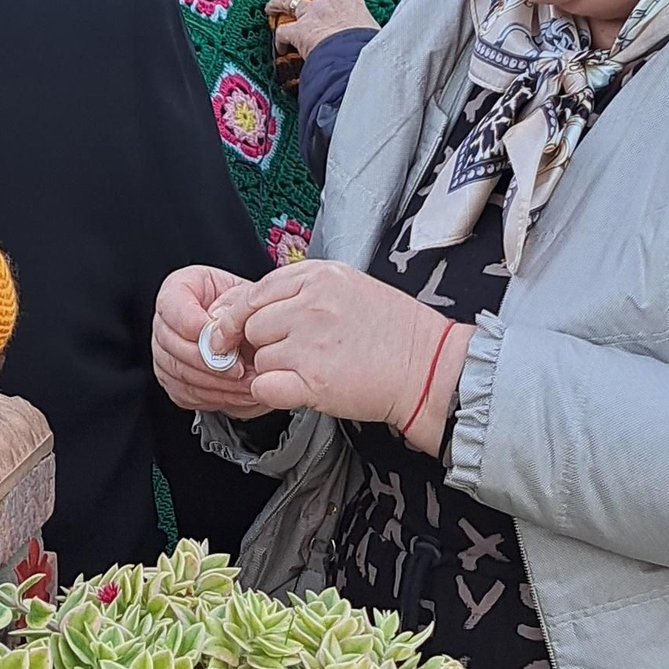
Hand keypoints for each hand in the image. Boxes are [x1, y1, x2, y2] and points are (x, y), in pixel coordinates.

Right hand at [152, 265, 270, 419]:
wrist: (256, 336)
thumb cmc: (247, 311)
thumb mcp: (247, 296)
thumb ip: (233, 305)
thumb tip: (216, 327)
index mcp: (178, 290)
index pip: (171, 307)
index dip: (194, 325)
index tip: (220, 338)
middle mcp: (164, 323)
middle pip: (172, 345)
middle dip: (210, 361)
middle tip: (240, 367)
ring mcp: (165, 354)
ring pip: (180, 373)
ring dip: (217, 382)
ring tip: (247, 382)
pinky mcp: (174, 381)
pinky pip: (187, 394)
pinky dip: (216, 396)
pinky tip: (239, 392)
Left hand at [208, 260, 467, 451]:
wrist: (428, 367)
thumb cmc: (391, 330)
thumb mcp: (346, 287)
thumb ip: (298, 290)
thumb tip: (245, 305)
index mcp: (317, 277)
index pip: (253, 292)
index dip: (242, 315)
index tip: (240, 330)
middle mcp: (311, 306)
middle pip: (251, 325)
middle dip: (263, 343)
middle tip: (292, 353)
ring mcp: (311, 344)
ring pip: (259, 358)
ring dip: (275, 369)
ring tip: (310, 369)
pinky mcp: (313, 381)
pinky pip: (264, 387)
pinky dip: (273, 392)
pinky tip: (297, 389)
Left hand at [264, 0, 377, 59]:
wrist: (355, 63)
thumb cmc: (369, 51)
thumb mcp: (374, 33)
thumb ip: (366, 29)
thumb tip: (373, 39)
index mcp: (351, 1)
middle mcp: (329, 2)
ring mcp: (311, 15)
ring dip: (277, 1)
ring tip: (272, 7)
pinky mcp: (298, 32)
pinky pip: (282, 30)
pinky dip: (279, 38)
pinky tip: (281, 48)